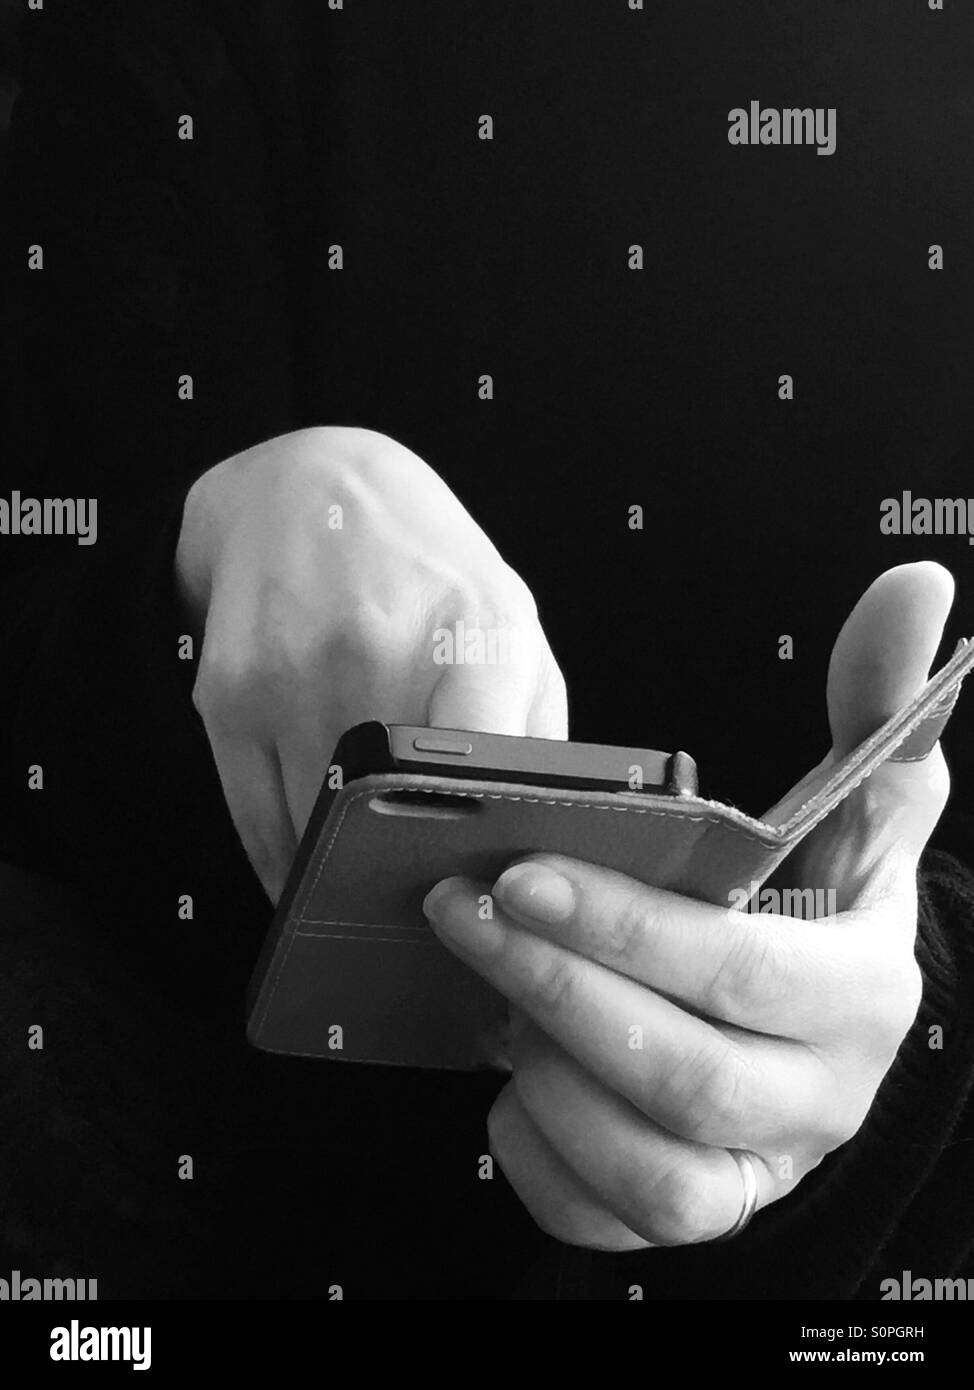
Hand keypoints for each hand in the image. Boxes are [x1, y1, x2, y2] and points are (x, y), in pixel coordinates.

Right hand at [176, 426, 566, 901]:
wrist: (311, 488)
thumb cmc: (431, 573)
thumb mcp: (514, 624)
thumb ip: (538, 729)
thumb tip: (538, 841)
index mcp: (474, 631)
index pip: (483, 763)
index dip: (482, 844)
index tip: (485, 895)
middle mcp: (376, 648)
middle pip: (390, 821)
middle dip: (410, 878)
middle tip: (429, 905)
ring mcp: (291, 675)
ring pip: (317, 835)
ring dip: (345, 875)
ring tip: (371, 880)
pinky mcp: (229, 697)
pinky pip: (256, 826)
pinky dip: (289, 863)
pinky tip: (316, 867)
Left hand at [424, 562, 953, 1248]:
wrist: (803, 1011)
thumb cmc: (814, 894)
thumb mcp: (857, 792)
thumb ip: (879, 698)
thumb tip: (916, 585)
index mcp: (864, 992)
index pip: (745, 973)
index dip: (630, 929)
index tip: (527, 870)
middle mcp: (824, 1099)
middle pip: (684, 1076)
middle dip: (556, 989)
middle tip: (465, 910)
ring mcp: (760, 1171)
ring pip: (652, 1170)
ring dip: (550, 1077)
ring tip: (492, 994)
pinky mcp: (696, 1210)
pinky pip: (609, 1218)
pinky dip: (543, 1155)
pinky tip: (513, 1077)